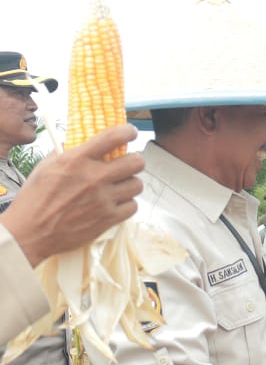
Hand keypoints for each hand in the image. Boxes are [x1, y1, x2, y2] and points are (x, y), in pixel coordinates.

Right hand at [2, 124, 143, 265]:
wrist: (30, 233)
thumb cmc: (35, 198)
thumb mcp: (46, 167)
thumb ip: (67, 152)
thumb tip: (84, 141)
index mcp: (77, 160)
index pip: (113, 137)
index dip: (128, 132)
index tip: (130, 133)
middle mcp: (94, 177)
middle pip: (137, 162)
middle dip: (135, 161)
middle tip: (127, 165)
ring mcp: (103, 199)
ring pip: (137, 185)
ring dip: (130, 184)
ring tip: (119, 187)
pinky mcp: (108, 218)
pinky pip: (133, 206)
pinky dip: (127, 204)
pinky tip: (116, 203)